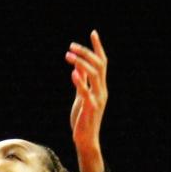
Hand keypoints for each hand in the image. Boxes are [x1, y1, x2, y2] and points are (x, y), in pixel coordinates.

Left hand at [66, 30, 107, 157]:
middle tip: (71, 45)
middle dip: (86, 53)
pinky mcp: (91, 108)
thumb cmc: (83, 119)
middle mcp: (102, 90)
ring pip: (94, 75)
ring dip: (81, 63)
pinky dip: (80, 82)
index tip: (93, 32)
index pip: (102, 62)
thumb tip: (77, 67)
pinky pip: (86, 92)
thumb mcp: (81, 97)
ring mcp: (98, 99)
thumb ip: (81, 83)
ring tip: (68, 55)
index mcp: (100, 86)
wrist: (86, 139)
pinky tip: (72, 73)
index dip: (98, 47)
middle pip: (99, 65)